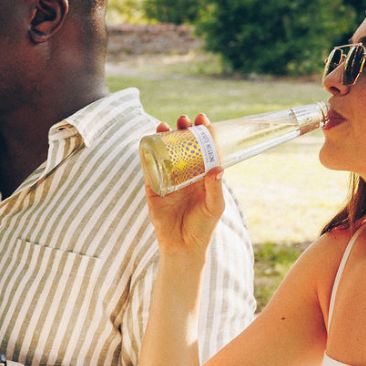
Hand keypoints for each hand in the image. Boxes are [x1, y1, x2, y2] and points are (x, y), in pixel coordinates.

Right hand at [144, 113, 225, 253]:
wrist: (182, 245)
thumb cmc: (203, 226)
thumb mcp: (214, 206)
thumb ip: (215, 187)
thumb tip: (218, 167)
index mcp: (202, 174)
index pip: (203, 148)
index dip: (203, 133)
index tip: (203, 120)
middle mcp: (185, 172)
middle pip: (183, 145)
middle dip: (183, 130)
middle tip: (184, 121)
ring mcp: (168, 178)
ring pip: (165, 151)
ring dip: (164, 136)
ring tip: (166, 126)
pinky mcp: (153, 186)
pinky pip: (148, 166)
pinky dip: (147, 153)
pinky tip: (149, 141)